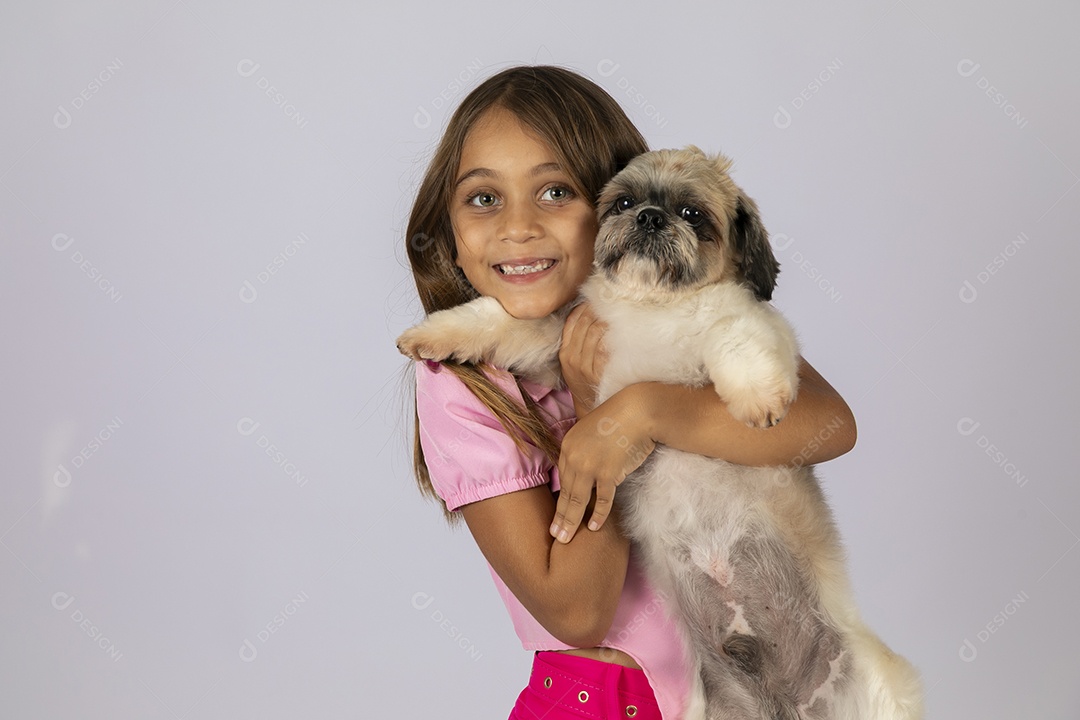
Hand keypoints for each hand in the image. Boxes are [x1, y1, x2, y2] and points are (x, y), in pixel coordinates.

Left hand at [550, 387, 655, 543]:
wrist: (638, 411)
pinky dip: (598, 515)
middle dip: (560, 517)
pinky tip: (593, 527)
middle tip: (555, 535)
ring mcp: (589, 466)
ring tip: (565, 538)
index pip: (561, 478)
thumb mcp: (590, 431)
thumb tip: (583, 471)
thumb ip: (584, 450)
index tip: (556, 512)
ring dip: (571, 522)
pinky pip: (602, 500)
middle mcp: (573, 457)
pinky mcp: (607, 473)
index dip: (559, 498)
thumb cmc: (619, 419)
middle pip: (565, 493)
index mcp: (567, 445)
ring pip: (577, 501)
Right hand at [558, 302, 607, 416]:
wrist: (590, 407)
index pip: (571, 321)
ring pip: (596, 331)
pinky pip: (606, 347)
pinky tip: (621, 329)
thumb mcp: (573, 361)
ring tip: (618, 312)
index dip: (584, 307)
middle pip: (585, 323)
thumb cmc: (584, 380)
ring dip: (608, 319)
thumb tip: (589, 312)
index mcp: (564, 352)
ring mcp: (585, 366)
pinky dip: (613, 335)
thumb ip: (577, 340)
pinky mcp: (598, 373)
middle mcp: (572, 358)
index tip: (595, 299)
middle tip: (611, 301)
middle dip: (598, 309)